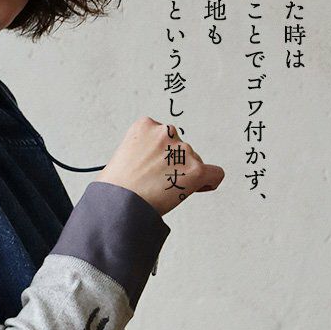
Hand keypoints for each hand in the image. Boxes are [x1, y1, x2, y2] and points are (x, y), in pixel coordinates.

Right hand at [93, 116, 224, 216]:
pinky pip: (215, 174)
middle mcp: (166, 133)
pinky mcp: (196, 169)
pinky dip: (208, 182)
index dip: (159, 154)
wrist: (118, 204)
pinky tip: (194, 189)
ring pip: (194, 161)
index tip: (150, 168)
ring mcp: (183, 150)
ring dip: (183, 174)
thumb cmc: (115, 187)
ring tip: (163, 190)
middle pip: (180, 148)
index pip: (163, 136)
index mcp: (145, 125)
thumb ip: (143, 150)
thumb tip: (156, 161)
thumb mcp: (123, 155)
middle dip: (172, 164)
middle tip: (156, 182)